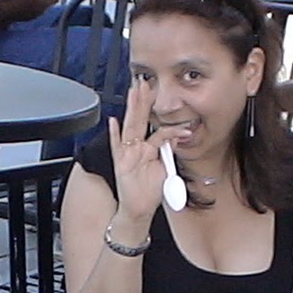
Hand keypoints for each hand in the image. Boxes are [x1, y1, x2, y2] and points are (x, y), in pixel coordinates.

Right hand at [0, 0, 56, 22]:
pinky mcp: (27, 17)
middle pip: (48, 3)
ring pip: (40, 7)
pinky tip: (27, 1)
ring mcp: (34, 15)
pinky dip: (32, 5)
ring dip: (39, 1)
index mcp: (45, 4)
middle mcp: (41, 11)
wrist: (8, 10)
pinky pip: (33, 10)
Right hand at [105, 74, 176, 227]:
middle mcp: (136, 148)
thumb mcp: (165, 169)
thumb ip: (169, 151)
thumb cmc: (150, 191)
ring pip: (130, 127)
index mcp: (147, 148)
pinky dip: (114, 135)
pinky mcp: (121, 163)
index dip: (167, 122)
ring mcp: (127, 154)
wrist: (139, 209)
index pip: (157, 129)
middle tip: (145, 83)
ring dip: (131, 109)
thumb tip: (179, 135)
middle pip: (140, 120)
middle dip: (142, 101)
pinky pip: (117, 147)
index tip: (170, 107)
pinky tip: (113, 122)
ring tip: (133, 93)